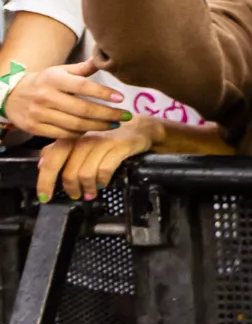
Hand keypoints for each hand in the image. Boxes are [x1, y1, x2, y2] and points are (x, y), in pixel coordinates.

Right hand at [5, 61, 127, 138]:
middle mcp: (46, 96)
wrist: (12, 96)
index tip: (121, 98)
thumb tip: (103, 59)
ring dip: (99, 126)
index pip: (83, 87)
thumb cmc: (44, 82)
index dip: (104, 93)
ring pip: (75, 124)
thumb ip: (83, 69)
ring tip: (114, 124)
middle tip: (125, 117)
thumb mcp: (60, 71)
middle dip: (108, 114)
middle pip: (83, 109)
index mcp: (54, 79)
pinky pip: (64, 134)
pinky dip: (81, 133)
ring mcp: (40, 114)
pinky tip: (92, 129)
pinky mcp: (35, 128)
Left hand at [37, 117, 163, 201]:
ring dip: (87, 188)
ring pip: (85, 173)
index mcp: (70, 137)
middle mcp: (84, 138)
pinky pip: (105, 169)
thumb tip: (40, 164)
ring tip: (90, 193)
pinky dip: (102, 180)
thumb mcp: (81, 140)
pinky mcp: (119, 146)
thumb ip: (59, 150)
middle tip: (75, 196)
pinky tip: (103, 183)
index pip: (51, 161)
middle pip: (68, 171)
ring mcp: (102, 142)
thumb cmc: (107, 137)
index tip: (45, 196)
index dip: (45, 181)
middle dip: (71, 188)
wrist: (139, 127)